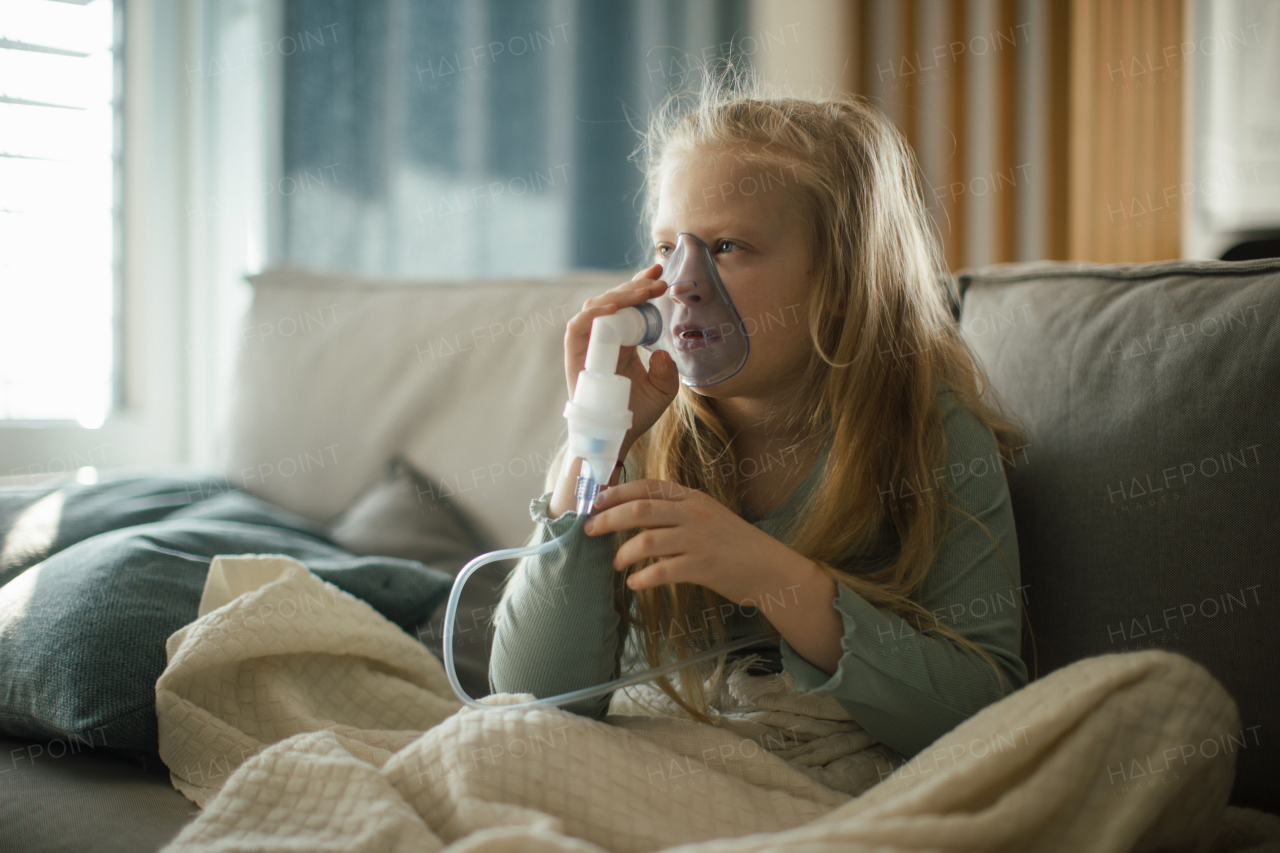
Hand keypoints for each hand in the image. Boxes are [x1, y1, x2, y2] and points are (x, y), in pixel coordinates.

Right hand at [564, 265, 680, 454]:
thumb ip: (668, 372)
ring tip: (643, 290)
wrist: (613, 438)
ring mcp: (587, 345)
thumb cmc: (633, 413)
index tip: (661, 273)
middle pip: (614, 299)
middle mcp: (602, 338)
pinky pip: (577, 328)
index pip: (629, 305)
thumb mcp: (663, 391)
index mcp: (621, 340)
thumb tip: (661, 354)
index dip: (642, 286)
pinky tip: (613, 307)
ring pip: (596, 307)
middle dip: (635, 285)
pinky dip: (592, 315)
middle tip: (658, 278)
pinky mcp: (575, 356)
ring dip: (619, 295)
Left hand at [582, 479, 806, 607]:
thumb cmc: (733, 544)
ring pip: (647, 541)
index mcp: (692, 498)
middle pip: (640, 510)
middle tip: (590, 531)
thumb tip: (634, 513)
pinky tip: (634, 584)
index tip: (595, 502)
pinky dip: (643, 578)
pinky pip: (663, 571)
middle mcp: (693, 513)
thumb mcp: (706, 516)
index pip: (647, 487)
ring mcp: (698, 540)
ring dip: (624, 553)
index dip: (617, 493)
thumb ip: (675, 511)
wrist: (770, 568)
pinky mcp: (702, 567)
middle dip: (608, 520)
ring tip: (616, 564)